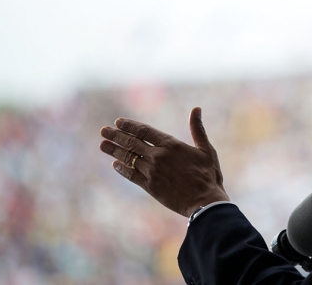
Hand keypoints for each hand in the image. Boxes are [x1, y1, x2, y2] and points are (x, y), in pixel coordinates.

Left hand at [99, 107, 228, 216]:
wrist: (204, 202)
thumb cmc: (208, 175)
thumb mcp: (206, 149)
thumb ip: (197, 129)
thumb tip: (196, 109)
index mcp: (171, 144)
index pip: (144, 131)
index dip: (130, 126)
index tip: (118, 122)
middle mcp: (158, 156)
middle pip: (132, 142)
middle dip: (116, 135)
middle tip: (103, 131)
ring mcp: (152, 171)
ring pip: (129, 158)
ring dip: (114, 151)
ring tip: (103, 145)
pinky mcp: (150, 186)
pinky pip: (131, 175)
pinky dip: (122, 169)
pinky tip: (115, 164)